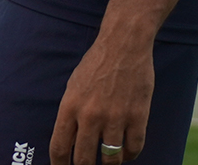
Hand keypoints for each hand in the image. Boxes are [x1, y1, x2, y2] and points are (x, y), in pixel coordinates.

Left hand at [49, 27, 154, 163]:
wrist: (124, 44)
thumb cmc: (96, 64)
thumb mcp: (73, 86)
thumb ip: (71, 114)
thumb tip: (69, 142)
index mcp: (70, 107)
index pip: (59, 148)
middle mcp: (90, 115)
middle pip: (84, 161)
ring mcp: (115, 117)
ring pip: (111, 160)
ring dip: (109, 164)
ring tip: (109, 161)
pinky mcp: (137, 117)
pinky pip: (134, 149)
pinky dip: (129, 155)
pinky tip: (126, 151)